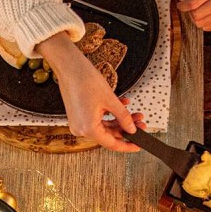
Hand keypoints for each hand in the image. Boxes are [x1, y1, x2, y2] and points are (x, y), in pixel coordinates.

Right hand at [36, 32, 143, 151]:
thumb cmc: (86, 80)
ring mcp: (79, 123)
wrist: (69, 66)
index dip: (127, 145)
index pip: (111, 143)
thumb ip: (123, 117)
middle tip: (141, 123)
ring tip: (135, 114)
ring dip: (120, 121)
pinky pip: (98, 120)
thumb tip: (132, 130)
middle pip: (109, 135)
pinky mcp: (79, 116)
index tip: (138, 145)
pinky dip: (110, 115)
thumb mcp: (110, 100)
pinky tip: (123, 106)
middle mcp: (81, 130)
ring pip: (105, 127)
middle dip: (126, 129)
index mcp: (88, 129)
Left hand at [177, 0, 210, 31]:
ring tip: (199, 10)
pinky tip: (206, 15)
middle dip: (191, 12)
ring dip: (196, 19)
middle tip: (192, 8)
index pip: (193, 4)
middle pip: (196, 16)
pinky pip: (207, 28)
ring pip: (201, 24)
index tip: (181, 5)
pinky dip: (204, 23)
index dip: (183, 6)